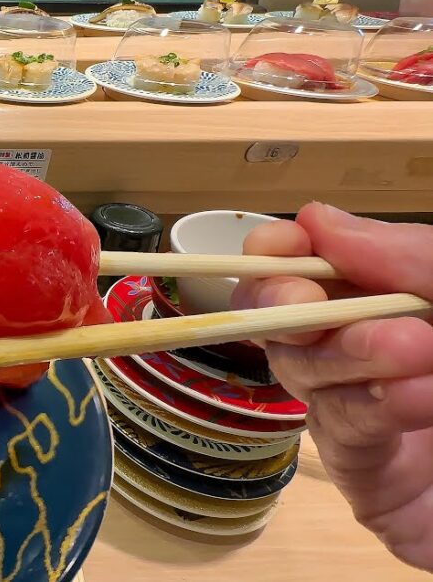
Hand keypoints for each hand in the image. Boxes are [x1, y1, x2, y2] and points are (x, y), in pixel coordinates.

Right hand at [233, 203, 432, 569]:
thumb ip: (419, 257)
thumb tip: (320, 221)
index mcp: (394, 295)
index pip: (306, 262)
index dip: (281, 249)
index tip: (287, 241)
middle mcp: (367, 346)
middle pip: (284, 317)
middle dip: (286, 303)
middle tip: (304, 300)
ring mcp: (365, 411)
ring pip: (304, 373)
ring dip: (349, 352)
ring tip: (414, 347)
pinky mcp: (369, 477)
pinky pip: (344, 432)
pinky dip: (375, 406)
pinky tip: (421, 396)